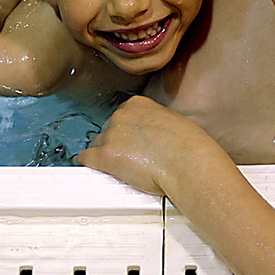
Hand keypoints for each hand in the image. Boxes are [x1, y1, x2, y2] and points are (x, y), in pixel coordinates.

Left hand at [78, 96, 216, 195]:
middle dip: (115, 143)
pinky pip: (86, 158)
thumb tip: (150, 136)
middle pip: (107, 130)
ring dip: (106, 155)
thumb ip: (153, 123)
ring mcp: (111, 135)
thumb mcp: (172, 121)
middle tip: (130, 158)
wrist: (188, 164)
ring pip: (97, 145)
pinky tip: (95, 170)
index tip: (130, 142)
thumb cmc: (189, 146)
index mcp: (137, 104)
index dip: (125, 133)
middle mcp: (121, 115)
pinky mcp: (105, 156)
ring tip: (122, 169)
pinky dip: (89, 165)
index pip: (120, 116)